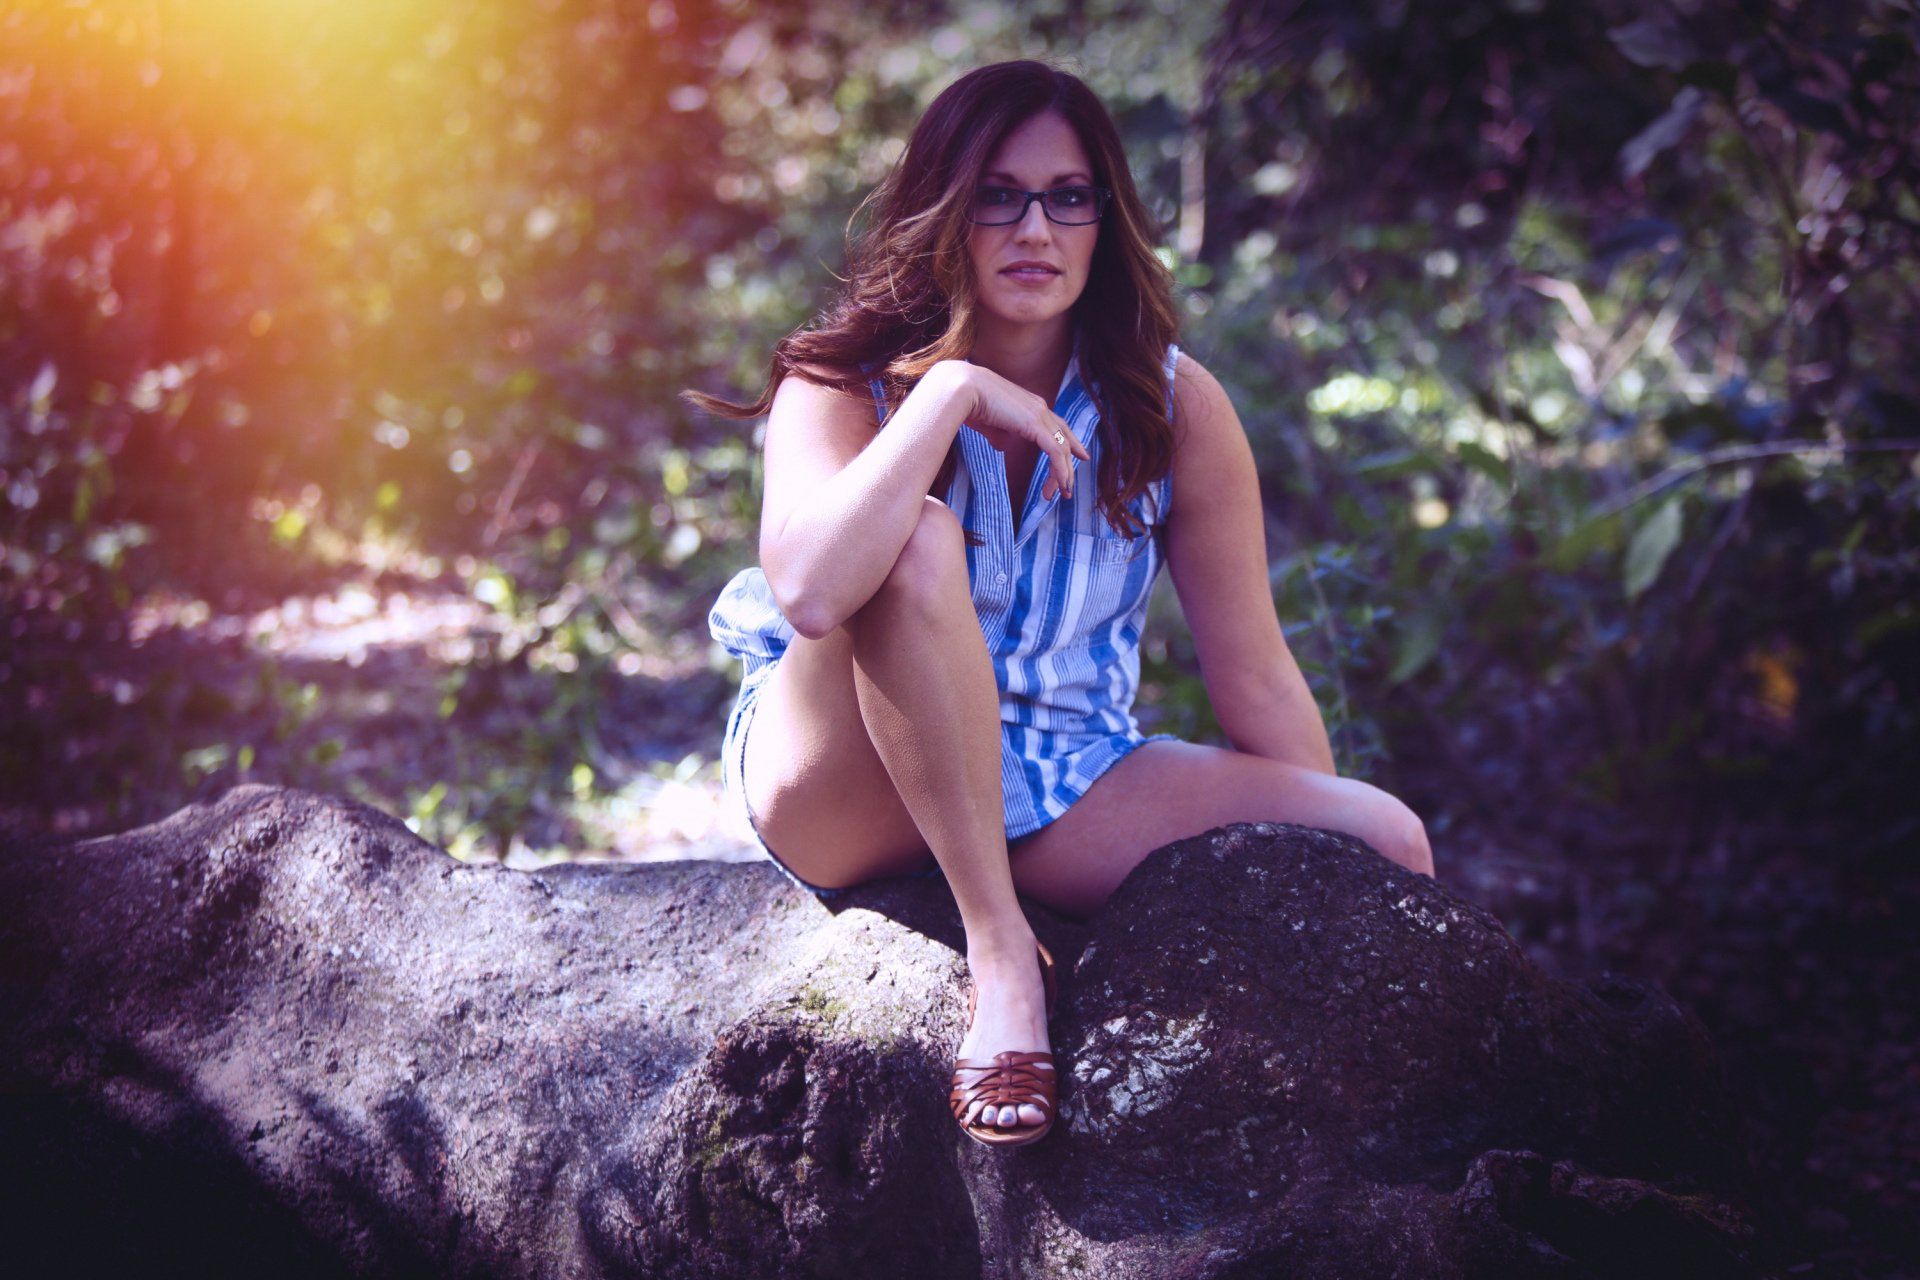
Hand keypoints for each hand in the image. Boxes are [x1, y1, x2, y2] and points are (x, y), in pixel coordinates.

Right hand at [940, 360, 1090, 501]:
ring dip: (1064, 474)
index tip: (1081, 456)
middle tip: (1066, 489)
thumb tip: (1003, 447)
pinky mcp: (1034, 423)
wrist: (962, 390)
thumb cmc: (969, 404)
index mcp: (1031, 406)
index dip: (1072, 442)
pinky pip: (1055, 451)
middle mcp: (1040, 407)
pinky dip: (1060, 470)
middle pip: (1064, 439)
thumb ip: (999, 435)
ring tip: (1062, 493)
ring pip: (1063, 448)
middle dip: (1068, 466)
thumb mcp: (989, 424)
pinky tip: (1060, 484)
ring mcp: (1039, 414)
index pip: (1059, 426)